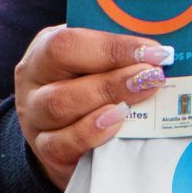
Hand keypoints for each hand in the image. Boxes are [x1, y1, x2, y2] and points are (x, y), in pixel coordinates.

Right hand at [13, 26, 173, 187]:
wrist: (64, 134)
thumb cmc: (85, 85)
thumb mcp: (93, 62)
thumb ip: (117, 54)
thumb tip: (159, 51)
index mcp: (44, 50)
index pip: (68, 42)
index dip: (112, 46)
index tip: (154, 51)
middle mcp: (33, 82)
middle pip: (63, 73)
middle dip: (113, 76)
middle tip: (153, 76)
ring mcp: (34, 118)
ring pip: (60, 107)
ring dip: (106, 98)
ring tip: (142, 95)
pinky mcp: (45, 149)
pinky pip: (63, 143)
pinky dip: (92, 132)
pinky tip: (117, 123)